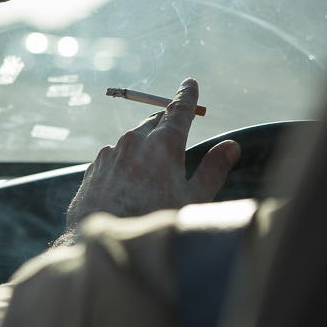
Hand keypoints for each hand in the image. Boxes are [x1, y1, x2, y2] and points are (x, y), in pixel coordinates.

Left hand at [64, 78, 240, 232]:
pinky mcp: (95, 166)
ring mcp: (111, 152)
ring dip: (145, 147)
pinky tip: (129, 188)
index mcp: (163, 144)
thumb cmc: (152, 222)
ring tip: (152, 177)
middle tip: (177, 137)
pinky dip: (126, 163)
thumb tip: (231, 146)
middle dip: (167, 124)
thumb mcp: (192, 200)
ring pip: (133, 140)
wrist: (101, 242)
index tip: (190, 84)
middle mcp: (134, 141)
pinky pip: (116, 156)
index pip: (180, 110)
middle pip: (155, 122)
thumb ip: (213, 170)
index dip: (188, 96)